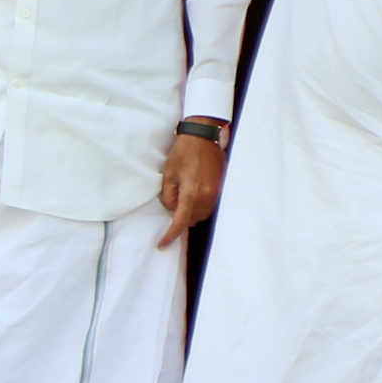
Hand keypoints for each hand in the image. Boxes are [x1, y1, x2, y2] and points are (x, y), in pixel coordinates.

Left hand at [153, 130, 224, 248]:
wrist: (204, 137)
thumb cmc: (183, 152)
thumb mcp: (168, 173)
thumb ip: (168, 195)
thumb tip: (171, 209)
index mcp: (191, 194)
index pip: (180, 222)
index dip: (170, 236)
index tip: (162, 245)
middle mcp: (206, 197)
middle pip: (192, 220)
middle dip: (180, 219)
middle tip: (171, 203)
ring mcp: (215, 193)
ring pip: (201, 215)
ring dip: (190, 213)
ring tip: (181, 195)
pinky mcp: (219, 188)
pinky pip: (208, 206)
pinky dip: (198, 206)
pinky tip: (191, 193)